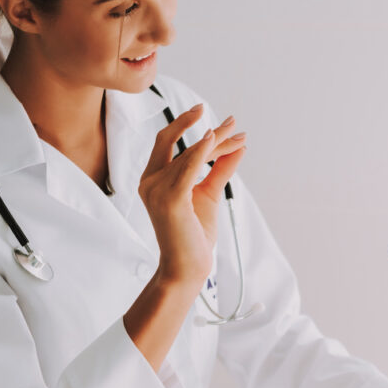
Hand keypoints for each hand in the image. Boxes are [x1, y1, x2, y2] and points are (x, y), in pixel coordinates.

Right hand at [139, 104, 245, 284]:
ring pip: (188, 154)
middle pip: (175, 142)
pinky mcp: (170, 199)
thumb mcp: (209, 193)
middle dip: (204, 129)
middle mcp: (149, 181)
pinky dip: (200, 150)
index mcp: (153, 178)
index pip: (171, 144)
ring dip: (216, 142)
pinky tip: (212, 137)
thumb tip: (238, 146)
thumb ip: (220, 169)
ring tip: (238, 135)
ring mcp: (156, 190)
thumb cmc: (194, 233)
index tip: (224, 124)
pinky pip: (186, 167)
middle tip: (232, 121)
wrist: (188, 266)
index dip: (195, 129)